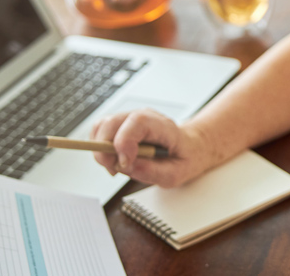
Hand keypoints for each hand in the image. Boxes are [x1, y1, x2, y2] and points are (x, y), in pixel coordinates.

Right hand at [89, 109, 214, 187]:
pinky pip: (100, 131)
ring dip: (101, 150)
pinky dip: (100, 148)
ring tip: (117, 166)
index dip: (124, 142)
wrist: (189, 148)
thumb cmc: (184, 158)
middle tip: (115, 170)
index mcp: (162, 126)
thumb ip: (153, 171)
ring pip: (102, 126)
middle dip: (105, 150)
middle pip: (112, 122)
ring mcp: (131, 119)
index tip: (124, 164)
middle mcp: (144, 117)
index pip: (137, 122)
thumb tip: (127, 166)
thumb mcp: (176, 173)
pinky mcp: (121, 125)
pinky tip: (114, 160)